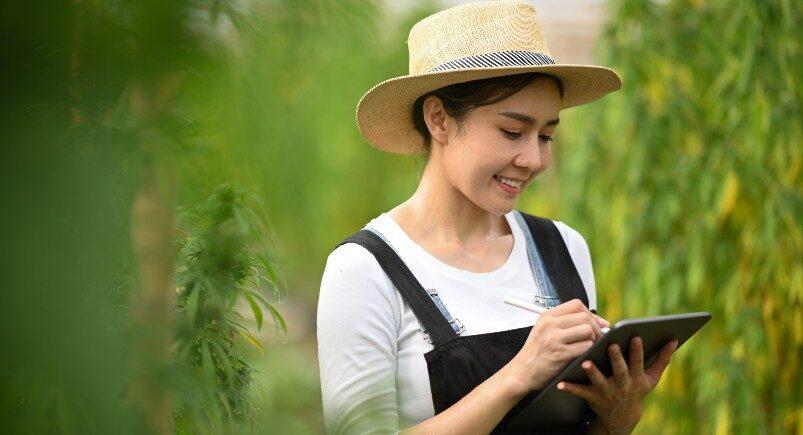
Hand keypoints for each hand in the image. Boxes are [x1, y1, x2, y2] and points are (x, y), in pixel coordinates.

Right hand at [504, 299, 609, 395]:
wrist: (522, 372)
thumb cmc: (536, 352)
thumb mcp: (543, 330)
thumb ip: (564, 322)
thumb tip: (595, 320)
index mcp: (547, 316)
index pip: (576, 305)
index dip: (591, 313)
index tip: (598, 323)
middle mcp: (550, 324)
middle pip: (584, 317)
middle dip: (596, 327)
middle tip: (597, 337)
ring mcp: (554, 339)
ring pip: (587, 330)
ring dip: (593, 339)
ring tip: (588, 346)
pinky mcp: (560, 354)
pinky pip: (585, 347)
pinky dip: (588, 351)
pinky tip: (583, 355)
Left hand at [556, 336, 678, 432]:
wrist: (623, 415)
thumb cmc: (637, 389)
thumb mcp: (652, 378)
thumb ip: (662, 359)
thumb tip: (674, 341)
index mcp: (636, 378)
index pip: (638, 362)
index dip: (637, 350)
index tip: (636, 336)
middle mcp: (622, 385)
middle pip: (619, 370)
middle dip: (615, 358)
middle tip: (610, 345)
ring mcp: (607, 392)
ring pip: (599, 381)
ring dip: (592, 372)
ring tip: (584, 362)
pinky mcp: (593, 397)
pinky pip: (580, 392)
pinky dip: (570, 388)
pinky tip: (560, 383)